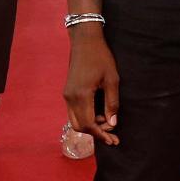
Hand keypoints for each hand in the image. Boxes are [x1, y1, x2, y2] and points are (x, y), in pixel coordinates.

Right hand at [63, 26, 119, 145]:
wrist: (85, 41)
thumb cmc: (101, 58)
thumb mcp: (112, 79)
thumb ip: (112, 103)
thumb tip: (112, 123)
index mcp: (82, 95)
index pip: (88, 124)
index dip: (100, 134)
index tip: (113, 139)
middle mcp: (70, 97)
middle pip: (79, 126)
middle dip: (95, 132)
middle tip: (111, 133)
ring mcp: (67, 95)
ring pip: (75, 120)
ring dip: (90, 125)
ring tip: (107, 122)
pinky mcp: (67, 92)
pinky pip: (73, 112)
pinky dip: (85, 117)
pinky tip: (98, 113)